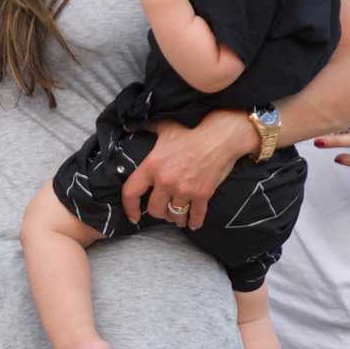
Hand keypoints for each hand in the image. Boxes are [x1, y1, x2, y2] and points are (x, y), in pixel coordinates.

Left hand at [122, 112, 255, 230]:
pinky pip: (196, 216)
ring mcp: (184, 190)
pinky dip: (194, 222)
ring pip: (175, 215)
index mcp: (152, 166)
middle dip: (158, 212)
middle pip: (155, 210)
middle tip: (163, 210)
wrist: (220, 136)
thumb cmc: (192, 130)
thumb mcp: (165, 127)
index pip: (131, 193)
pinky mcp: (202, 195)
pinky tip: (193, 223)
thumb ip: (146, 127)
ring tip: (177, 216)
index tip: (133, 216)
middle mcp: (166, 181)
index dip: (129, 208)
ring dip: (176, 218)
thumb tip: (129, 124)